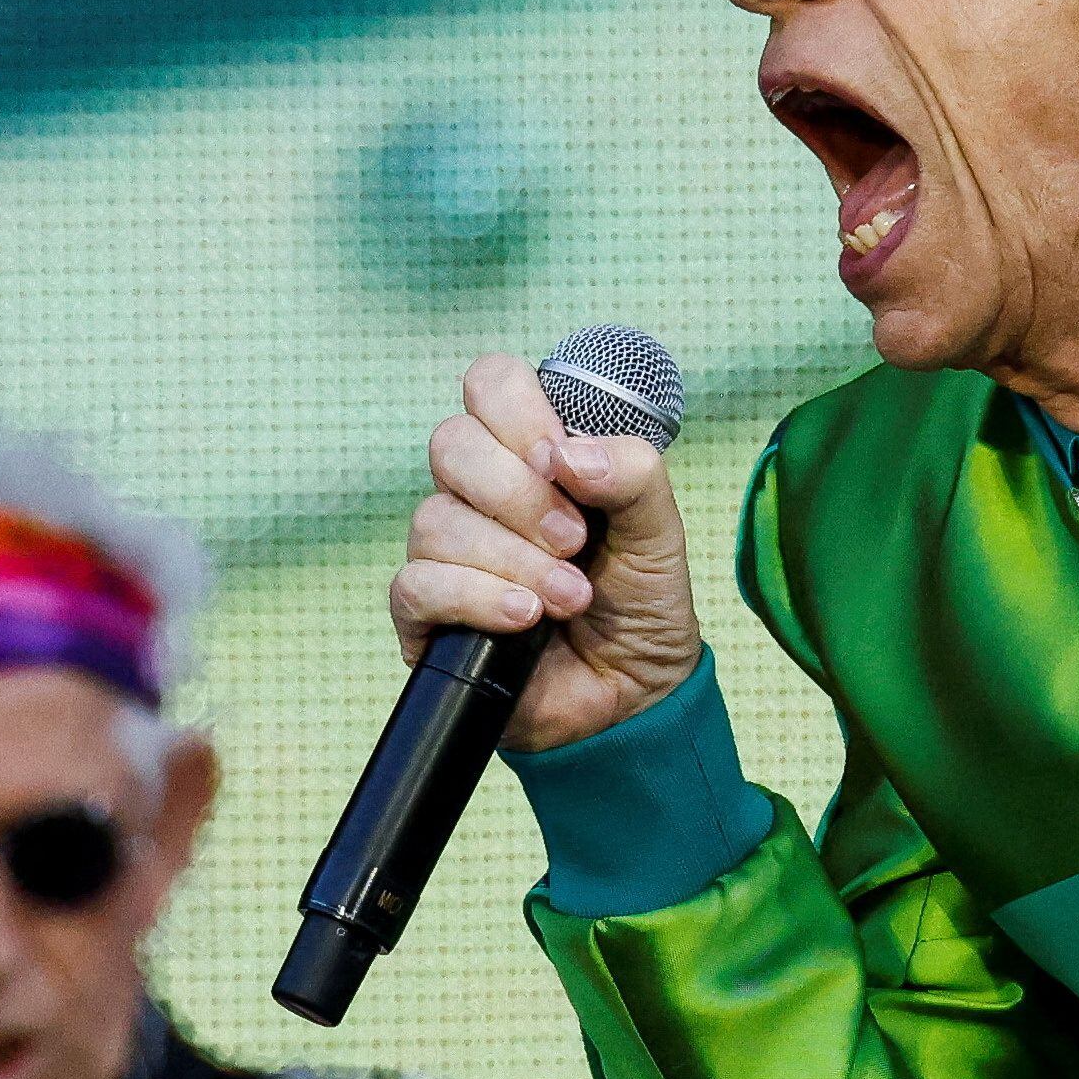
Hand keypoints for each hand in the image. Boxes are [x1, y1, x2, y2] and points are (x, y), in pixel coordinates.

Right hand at [390, 352, 705, 751]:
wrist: (633, 693)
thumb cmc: (640, 601)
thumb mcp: (659, 530)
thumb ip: (633, 473)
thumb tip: (566, 454)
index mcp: (530, 454)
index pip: (490, 384)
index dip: (519, 411)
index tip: (562, 460)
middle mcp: (477, 493)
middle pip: (452, 444)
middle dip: (519, 494)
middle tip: (575, 540)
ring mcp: (445, 551)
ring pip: (435, 519)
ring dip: (515, 561)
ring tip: (571, 598)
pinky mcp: (424, 613)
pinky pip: (418, 584)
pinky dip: (479, 598)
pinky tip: (526, 619)